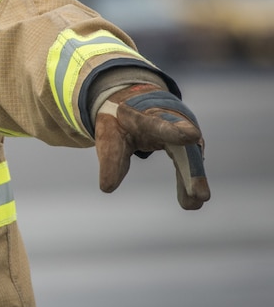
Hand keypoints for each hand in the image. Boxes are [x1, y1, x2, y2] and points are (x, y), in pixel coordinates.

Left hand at [95, 83, 208, 209]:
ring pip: (191, 157)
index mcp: (147, 115)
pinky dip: (188, 182)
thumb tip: (106, 188)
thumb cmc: (120, 120)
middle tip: (200, 191)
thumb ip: (110, 160)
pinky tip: (191, 203)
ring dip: (194, 180)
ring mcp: (183, 133)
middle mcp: (171, 122)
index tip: (191, 136)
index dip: (173, 130)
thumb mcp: (109, 136)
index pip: (160, 123)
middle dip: (192, 167)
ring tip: (196, 202)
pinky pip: (188, 165)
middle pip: (184, 145)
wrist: (135, 102)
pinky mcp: (186, 145)